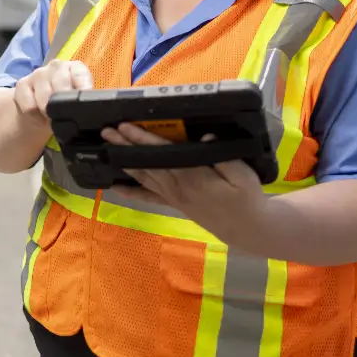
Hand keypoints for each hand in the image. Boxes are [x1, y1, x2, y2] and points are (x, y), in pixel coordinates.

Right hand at [13, 59, 92, 122]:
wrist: (39, 109)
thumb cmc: (64, 104)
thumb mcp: (78, 102)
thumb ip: (87, 102)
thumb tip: (99, 112)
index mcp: (75, 68)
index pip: (80, 74)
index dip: (83, 88)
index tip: (82, 104)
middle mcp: (56, 66)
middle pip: (60, 84)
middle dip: (63, 105)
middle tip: (64, 117)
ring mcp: (38, 73)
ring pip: (44, 96)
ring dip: (48, 113)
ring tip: (51, 118)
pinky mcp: (22, 84)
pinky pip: (29, 105)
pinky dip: (34, 116)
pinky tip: (39, 117)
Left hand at [100, 123, 267, 246]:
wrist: (250, 229)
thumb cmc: (247, 197)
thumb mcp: (243, 174)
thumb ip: (223, 156)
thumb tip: (205, 136)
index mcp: (193, 176)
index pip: (163, 153)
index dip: (143, 139)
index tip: (126, 126)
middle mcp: (178, 187)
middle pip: (146, 162)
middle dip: (125, 146)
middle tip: (106, 132)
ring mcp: (174, 197)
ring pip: (144, 176)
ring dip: (124, 161)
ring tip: (106, 148)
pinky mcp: (175, 204)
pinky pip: (149, 197)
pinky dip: (132, 192)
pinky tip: (116, 187)